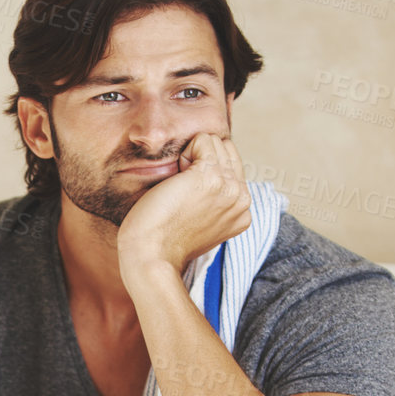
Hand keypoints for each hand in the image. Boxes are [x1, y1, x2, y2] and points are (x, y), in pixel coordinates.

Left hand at [116, 133, 250, 288]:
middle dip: (201, 162)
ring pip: (215, 142)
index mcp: (243, 212)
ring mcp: (230, 187)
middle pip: (226, 150)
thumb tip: (214, 173)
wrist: (151, 255)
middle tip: (182, 194)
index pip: (233, 166)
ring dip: (192, 158)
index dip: (206, 174)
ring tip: (179, 189)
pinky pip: (202, 140)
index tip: (190, 202)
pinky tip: (175, 181)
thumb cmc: (165, 239)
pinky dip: (184, 153)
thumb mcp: (203, 221)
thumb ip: (217, 200)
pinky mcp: (211, 176)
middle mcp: (242, 199)